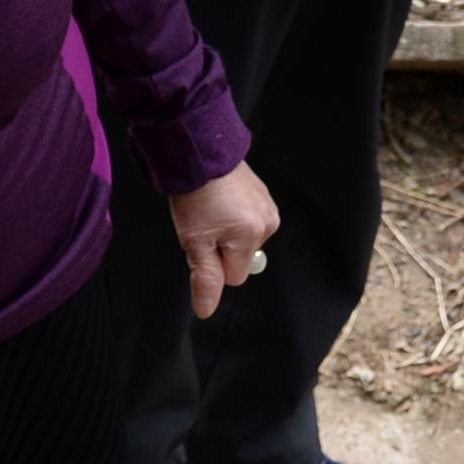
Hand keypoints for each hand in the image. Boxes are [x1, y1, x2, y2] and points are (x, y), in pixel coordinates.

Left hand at [169, 161, 280, 319]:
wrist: (200, 152)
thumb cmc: (195, 195)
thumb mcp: (195, 242)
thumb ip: (205, 279)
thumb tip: (206, 311)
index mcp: (252, 236)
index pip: (235, 276)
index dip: (214, 265)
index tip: (201, 241)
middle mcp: (267, 222)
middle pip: (242, 258)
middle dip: (222, 248)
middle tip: (204, 224)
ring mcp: (268, 207)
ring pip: (245, 240)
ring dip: (228, 232)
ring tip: (212, 209)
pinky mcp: (264, 195)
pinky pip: (249, 220)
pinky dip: (234, 216)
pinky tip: (221, 201)